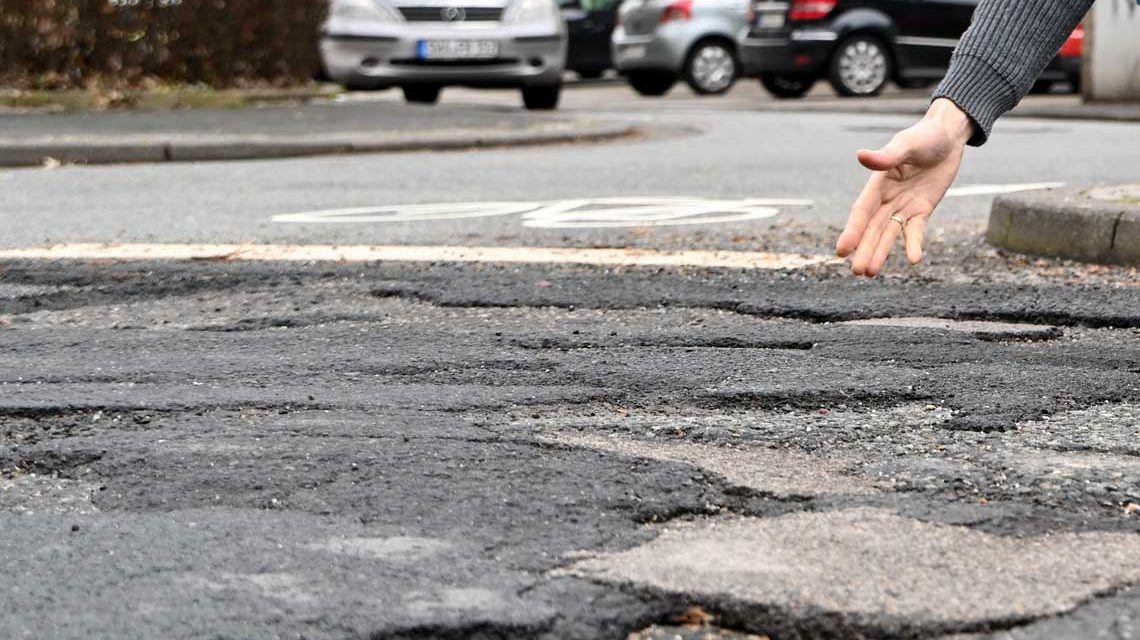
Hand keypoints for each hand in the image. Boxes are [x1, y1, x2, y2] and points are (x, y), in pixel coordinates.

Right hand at [836, 99, 973, 276]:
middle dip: (865, 249)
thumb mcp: (906, 143)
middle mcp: (886, 198)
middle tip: (857, 272)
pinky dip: (913, 244)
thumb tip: (861, 156)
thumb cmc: (924, 136)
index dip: (853, 231)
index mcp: (878, 183)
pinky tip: (914, 260)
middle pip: (873, 228)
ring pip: (888, 234)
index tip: (842, 250)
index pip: (862, 211)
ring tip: (870, 273)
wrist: (948, 136)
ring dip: (880, 252)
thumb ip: (887, 155)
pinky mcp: (922, 210)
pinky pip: (915, 230)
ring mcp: (903, 206)